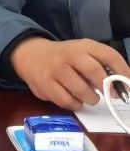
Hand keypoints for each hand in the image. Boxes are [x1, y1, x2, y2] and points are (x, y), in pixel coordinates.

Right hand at [8, 37, 129, 110]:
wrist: (30, 55)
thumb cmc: (65, 57)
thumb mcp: (83, 52)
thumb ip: (103, 65)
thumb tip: (123, 86)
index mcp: (82, 46)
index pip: (108, 55)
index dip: (123, 71)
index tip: (129, 85)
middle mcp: (68, 55)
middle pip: (94, 72)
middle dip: (106, 87)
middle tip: (109, 94)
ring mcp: (54, 71)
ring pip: (81, 91)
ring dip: (91, 98)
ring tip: (90, 96)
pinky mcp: (44, 85)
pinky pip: (67, 101)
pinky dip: (76, 104)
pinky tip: (75, 99)